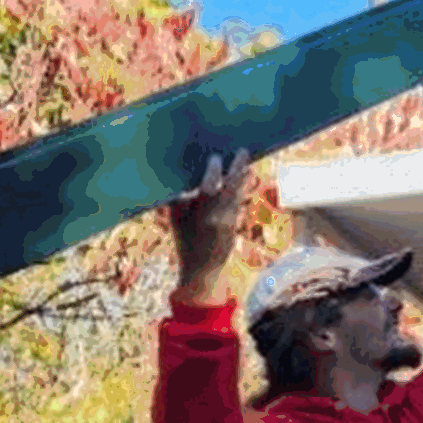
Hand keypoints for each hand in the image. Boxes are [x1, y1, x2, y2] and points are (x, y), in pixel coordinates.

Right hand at [168, 148, 250, 298]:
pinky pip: (238, 202)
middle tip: (242, 151)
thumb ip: (180, 198)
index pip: (210, 189)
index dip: (213, 172)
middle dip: (237, 169)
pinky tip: (244, 173)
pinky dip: (241, 187)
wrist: (202, 271)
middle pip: (231, 189)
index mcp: (201, 215)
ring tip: (246, 160)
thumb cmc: (185, 240)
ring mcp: (230, 222)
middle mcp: (218, 218)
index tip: (215, 157)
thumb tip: (182, 175)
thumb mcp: (176, 219)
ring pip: (238, 194)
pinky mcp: (236, 225)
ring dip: (242, 176)